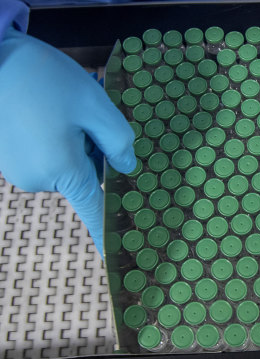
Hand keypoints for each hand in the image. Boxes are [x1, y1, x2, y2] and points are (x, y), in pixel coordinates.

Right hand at [0, 28, 135, 256]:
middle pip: (85, 176)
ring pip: (65, 164)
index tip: (113, 256)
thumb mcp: (96, 105)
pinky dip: (54, 138)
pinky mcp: (7, 158)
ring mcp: (18, 170)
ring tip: (60, 109)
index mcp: (63, 171)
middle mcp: (37, 179)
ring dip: (74, 142)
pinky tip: (45, 111)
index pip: (93, 211)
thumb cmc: (44, 79)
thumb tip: (126, 167)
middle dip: (93, 151)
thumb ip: (119, 142)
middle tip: (82, 116)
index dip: (105, 232)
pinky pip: (45, 155)